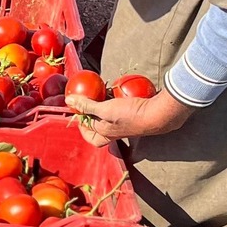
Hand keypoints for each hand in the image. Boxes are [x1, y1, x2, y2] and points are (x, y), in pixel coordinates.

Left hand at [67, 88, 192, 144]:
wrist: (157, 115)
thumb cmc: (130, 115)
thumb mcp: (105, 109)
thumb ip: (87, 106)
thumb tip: (69, 101)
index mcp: (104, 134)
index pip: (87, 134)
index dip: (80, 123)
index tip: (78, 110)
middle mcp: (113, 132)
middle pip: (97, 126)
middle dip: (91, 114)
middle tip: (88, 102)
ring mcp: (123, 125)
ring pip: (108, 117)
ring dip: (103, 106)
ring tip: (100, 95)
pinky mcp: (132, 116)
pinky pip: (119, 110)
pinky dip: (115, 102)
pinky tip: (115, 92)